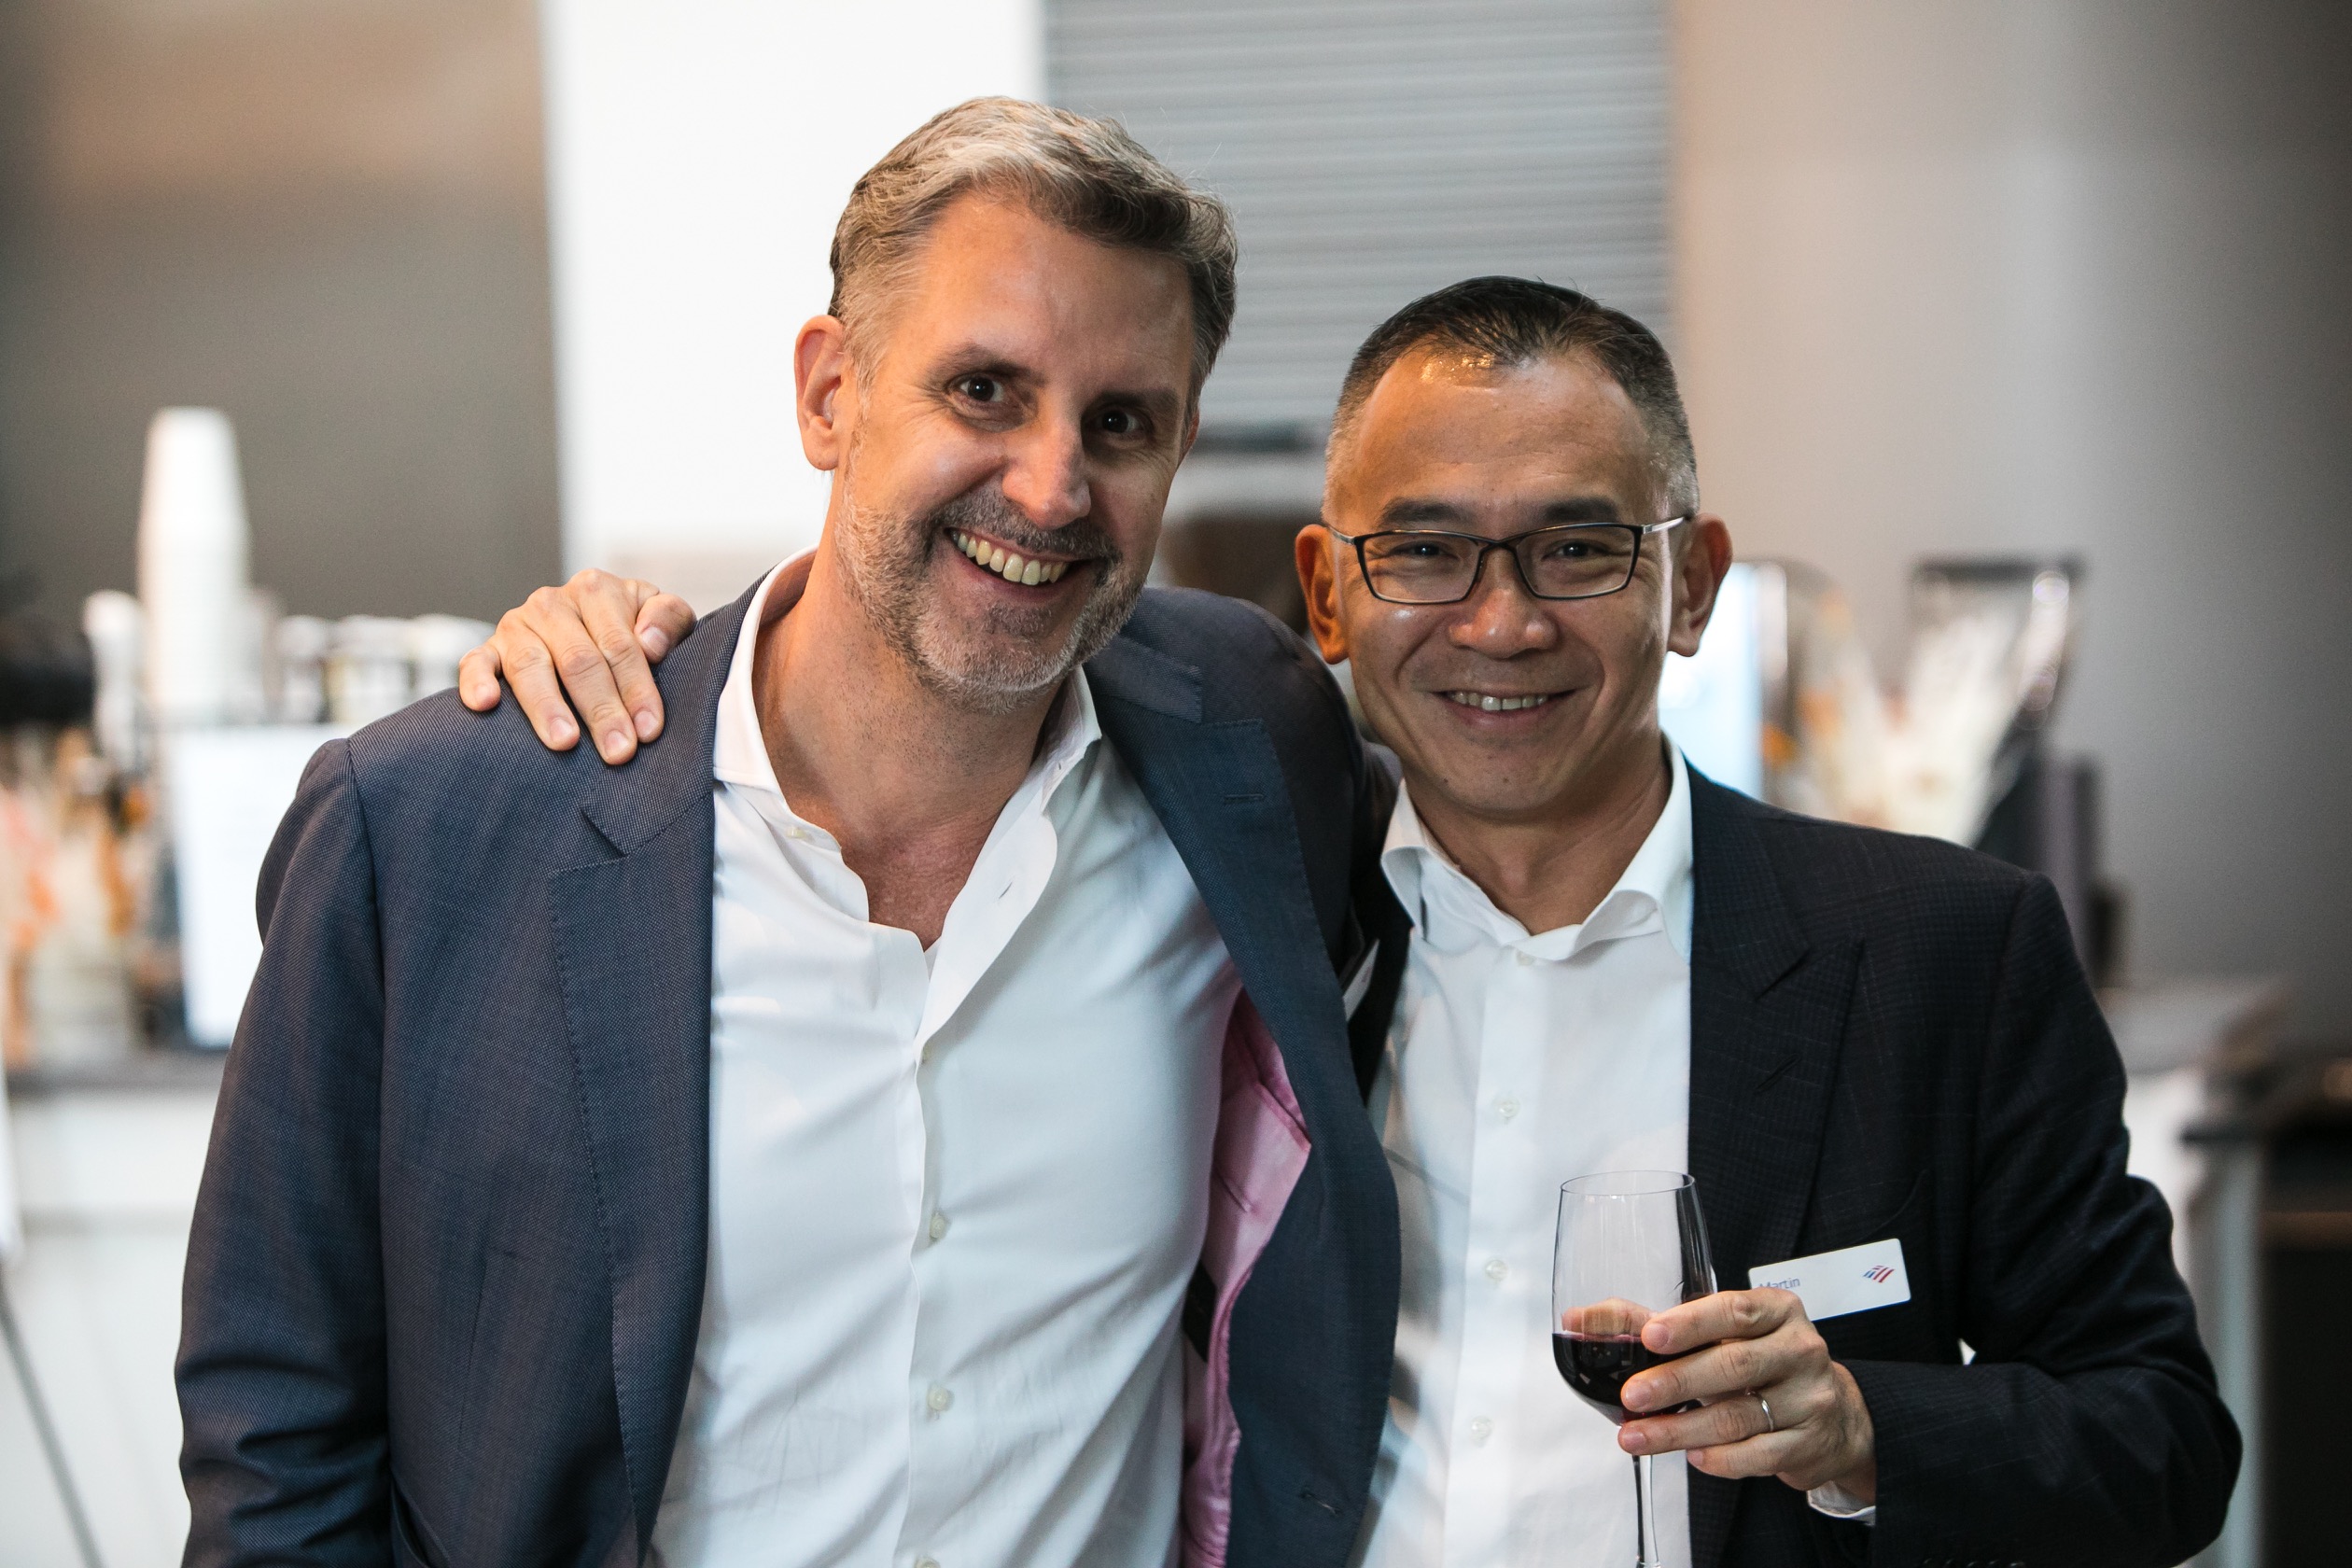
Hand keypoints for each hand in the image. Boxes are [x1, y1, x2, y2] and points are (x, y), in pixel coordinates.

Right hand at [457, 571, 695, 763]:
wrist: (594, 629)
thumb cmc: (636, 631)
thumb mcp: (661, 616)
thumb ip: (668, 619)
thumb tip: (650, 644)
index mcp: (596, 590)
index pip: (619, 644)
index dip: (636, 688)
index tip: (649, 729)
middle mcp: (552, 603)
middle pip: (578, 660)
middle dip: (601, 710)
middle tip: (618, 751)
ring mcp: (516, 625)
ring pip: (529, 666)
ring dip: (548, 706)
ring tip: (565, 743)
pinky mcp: (489, 648)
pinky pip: (475, 663)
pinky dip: (476, 682)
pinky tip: (486, 705)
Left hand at [1617, 1287, 1876, 1502]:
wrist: (1835, 1416)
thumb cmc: (1763, 1363)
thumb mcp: (1720, 1334)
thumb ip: (1652, 1324)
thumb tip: (1579, 1320)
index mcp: (1776, 1311)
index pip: (1733, 1310)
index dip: (1691, 1324)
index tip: (1651, 1336)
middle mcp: (1799, 1350)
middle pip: (1732, 1366)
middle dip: (1676, 1383)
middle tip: (1633, 1397)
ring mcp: (1809, 1398)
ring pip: (1739, 1417)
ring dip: (1681, 1430)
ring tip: (1637, 1437)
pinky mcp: (1809, 1443)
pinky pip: (1758, 1455)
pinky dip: (1720, 1459)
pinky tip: (1691, 1456)